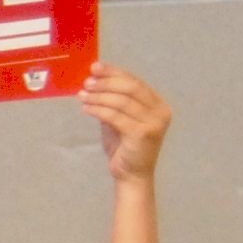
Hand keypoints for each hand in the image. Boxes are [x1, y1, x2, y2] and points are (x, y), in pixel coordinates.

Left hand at [81, 65, 169, 182]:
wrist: (131, 175)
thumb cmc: (125, 147)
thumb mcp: (119, 120)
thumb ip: (112, 102)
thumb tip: (93, 81)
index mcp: (158, 104)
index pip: (135, 81)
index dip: (115, 72)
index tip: (95, 67)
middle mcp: (160, 111)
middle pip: (131, 88)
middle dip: (106, 82)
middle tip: (87, 81)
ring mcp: (154, 123)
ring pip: (122, 101)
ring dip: (99, 96)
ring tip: (82, 94)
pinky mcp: (143, 133)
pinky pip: (116, 116)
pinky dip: (99, 110)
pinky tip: (86, 108)